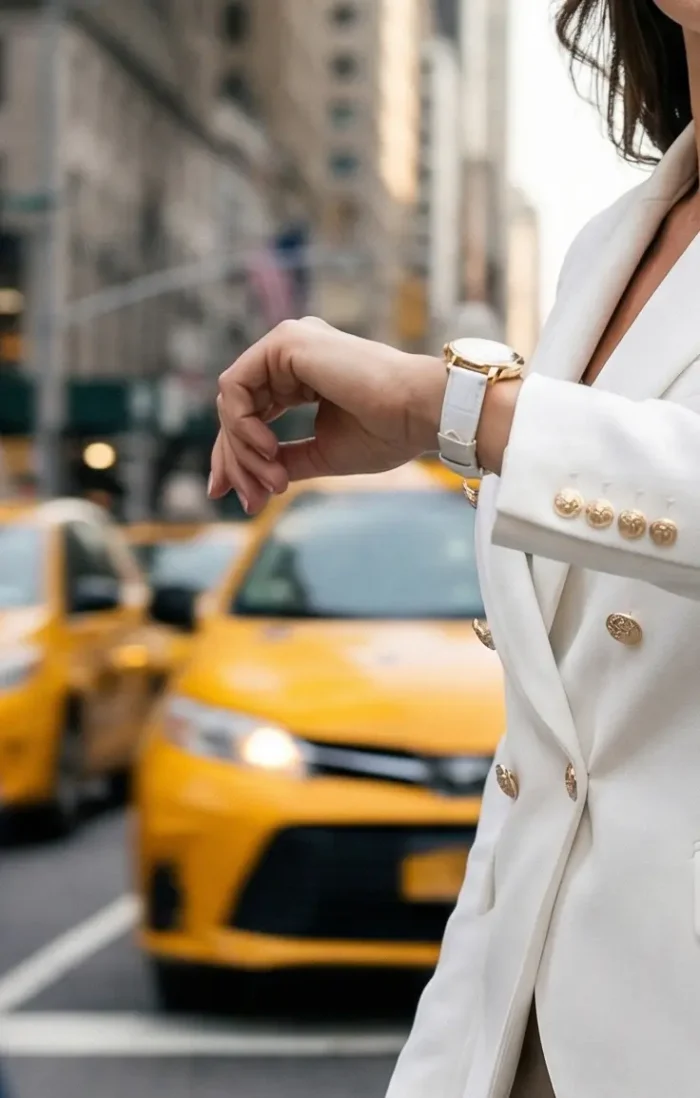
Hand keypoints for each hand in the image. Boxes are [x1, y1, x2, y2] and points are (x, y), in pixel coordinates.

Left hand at [209, 317, 446, 513]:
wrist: (419, 412)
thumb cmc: (388, 431)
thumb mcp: (323, 452)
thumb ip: (285, 458)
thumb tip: (250, 478)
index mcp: (302, 372)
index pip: (252, 411)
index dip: (237, 455)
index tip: (235, 495)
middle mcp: (291, 351)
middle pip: (237, 408)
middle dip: (235, 459)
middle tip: (248, 501)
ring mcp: (287, 342)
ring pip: (231, 401)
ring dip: (242, 449)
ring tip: (272, 481)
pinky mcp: (285, 342)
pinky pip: (235, 388)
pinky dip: (243, 425)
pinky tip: (269, 450)